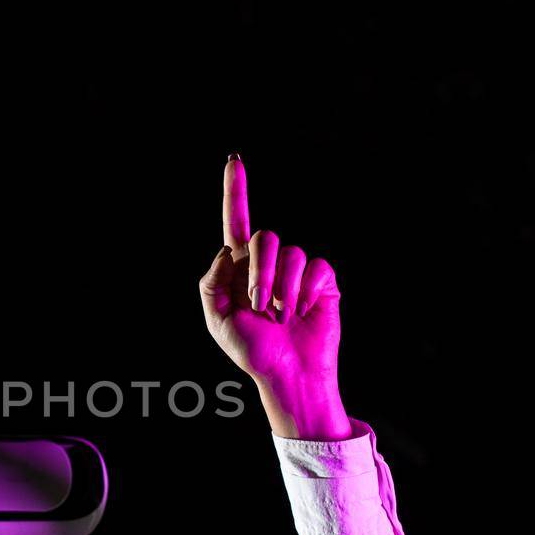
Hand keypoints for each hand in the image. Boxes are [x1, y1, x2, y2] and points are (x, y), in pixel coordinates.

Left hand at [198, 155, 347, 434]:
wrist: (288, 374)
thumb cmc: (253, 351)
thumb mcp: (217, 320)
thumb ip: (211, 282)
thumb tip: (227, 250)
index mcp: (239, 269)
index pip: (235, 222)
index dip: (235, 191)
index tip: (234, 160)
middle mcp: (268, 264)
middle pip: (265, 236)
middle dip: (261, 272)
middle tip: (261, 307)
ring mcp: (297, 272)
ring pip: (292, 253)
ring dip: (283, 288)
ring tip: (282, 316)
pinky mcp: (323, 282)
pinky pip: (317, 267)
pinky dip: (307, 292)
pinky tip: (304, 311)